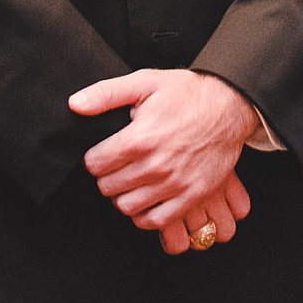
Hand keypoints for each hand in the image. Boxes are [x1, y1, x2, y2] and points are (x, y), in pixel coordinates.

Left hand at [69, 69, 256, 246]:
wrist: (227, 105)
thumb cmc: (186, 92)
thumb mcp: (144, 82)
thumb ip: (106, 93)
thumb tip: (75, 104)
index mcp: (139, 138)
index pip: (95, 164)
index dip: (94, 157)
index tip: (101, 152)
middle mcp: (155, 166)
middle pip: (109, 187)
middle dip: (106, 176)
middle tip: (114, 165)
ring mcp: (174, 185)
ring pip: (128, 207)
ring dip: (122, 196)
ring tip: (128, 180)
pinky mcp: (190, 196)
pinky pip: (155, 220)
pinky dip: (143, 214)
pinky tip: (144, 198)